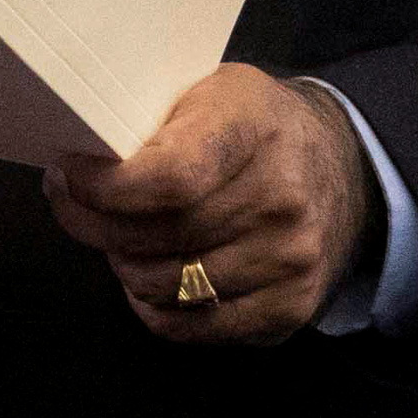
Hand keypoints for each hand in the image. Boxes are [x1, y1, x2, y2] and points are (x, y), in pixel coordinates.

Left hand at [44, 65, 374, 345]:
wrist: (348, 168)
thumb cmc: (257, 125)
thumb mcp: (214, 90)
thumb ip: (154, 119)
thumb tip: (77, 162)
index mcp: (253, 130)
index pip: (170, 180)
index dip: (105, 189)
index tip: (69, 176)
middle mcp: (281, 199)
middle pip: (157, 235)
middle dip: (92, 224)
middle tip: (72, 205)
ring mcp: (289, 260)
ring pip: (164, 285)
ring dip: (122, 264)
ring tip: (116, 235)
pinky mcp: (289, 308)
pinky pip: (192, 326)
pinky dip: (154, 306)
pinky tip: (147, 275)